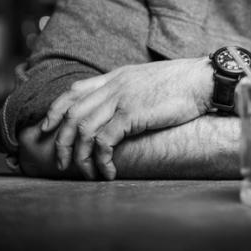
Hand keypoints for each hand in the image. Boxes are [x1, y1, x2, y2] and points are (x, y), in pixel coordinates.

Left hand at [40, 58, 210, 179]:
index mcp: (116, 77)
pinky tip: (109, 171)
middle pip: (71, 114)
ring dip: (80, 156)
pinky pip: (104, 140)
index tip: (47, 128)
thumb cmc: (184, 83)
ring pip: (83, 129)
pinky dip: (101, 159)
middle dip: (61, 142)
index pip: (73, 91)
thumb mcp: (149, 81)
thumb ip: (130, 90)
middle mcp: (114, 86)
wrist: (203, 79)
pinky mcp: (132, 114)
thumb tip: (122, 108)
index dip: (55, 111)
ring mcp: (122, 99)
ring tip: (88, 173)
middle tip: (63, 162)